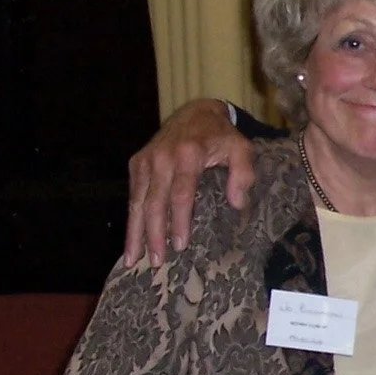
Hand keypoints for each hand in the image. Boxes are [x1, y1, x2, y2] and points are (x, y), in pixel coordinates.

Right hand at [124, 98, 254, 263]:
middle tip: (155, 262)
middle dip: (153, 234)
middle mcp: (162, 157)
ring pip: (137, 202)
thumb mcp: (242, 149)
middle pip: (154, 202)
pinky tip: (131, 240)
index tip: (180, 245)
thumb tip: (237, 203)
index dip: (178, 221)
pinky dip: (131, 219)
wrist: (196, 113)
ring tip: (132, 259)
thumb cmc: (222, 137)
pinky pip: (133, 195)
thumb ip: (244, 174)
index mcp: (188, 154)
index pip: (181, 194)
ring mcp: (146, 160)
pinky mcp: (137, 163)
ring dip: (135, 232)